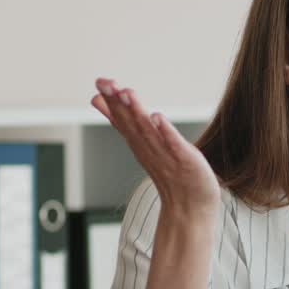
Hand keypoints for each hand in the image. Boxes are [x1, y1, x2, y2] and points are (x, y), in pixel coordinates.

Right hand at [90, 78, 220, 214]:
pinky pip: (174, 145)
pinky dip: (166, 132)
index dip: (112, 101)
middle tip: (108, 84)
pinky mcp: (185, 161)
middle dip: (120, 103)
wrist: (190, 206)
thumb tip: (97, 99)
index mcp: (139, 143)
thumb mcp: (141, 142)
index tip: (100, 82)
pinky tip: (158, 117)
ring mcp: (167, 155)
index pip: (123, 119)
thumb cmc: (168, 171)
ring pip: (149, 131)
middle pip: (132, 123)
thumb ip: (121, 120)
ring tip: (127, 93)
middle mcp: (149, 148)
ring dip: (138, 112)